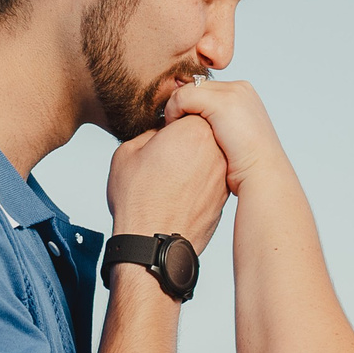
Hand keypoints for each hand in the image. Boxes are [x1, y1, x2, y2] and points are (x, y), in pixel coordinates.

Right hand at [106, 113, 230, 251]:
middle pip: (205, 130)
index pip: (191, 108)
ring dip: (195, 158)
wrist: (153, 244)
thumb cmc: (137, 199)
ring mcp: (223, 174)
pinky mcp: (225, 195)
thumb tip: (163, 133)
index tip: (162, 130)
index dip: (174, 117)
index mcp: (193, 129)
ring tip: (172, 173)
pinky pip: (212, 177)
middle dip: (188, 136)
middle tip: (167, 151)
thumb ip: (151, 132)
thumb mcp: (129, 151)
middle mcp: (216, 149)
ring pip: (210, 154)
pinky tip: (180, 190)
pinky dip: (199, 179)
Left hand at [164, 79, 282, 194]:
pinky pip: (182, 97)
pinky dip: (172, 111)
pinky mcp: (221, 103)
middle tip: (173, 125)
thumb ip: (219, 125)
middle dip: (182, 105)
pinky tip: (172, 128)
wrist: (262, 175)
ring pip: (187, 90)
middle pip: (196, 87)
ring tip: (172, 128)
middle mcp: (239, 89)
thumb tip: (198, 125)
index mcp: (244, 95)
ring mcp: (232, 93)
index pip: (206, 89)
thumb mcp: (234, 138)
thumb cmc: (247, 167)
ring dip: (175, 109)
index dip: (190, 106)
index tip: (181, 124)